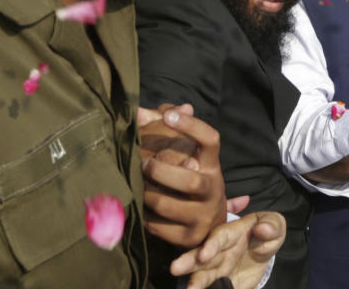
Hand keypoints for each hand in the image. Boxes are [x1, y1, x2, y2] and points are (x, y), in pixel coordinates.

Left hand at [141, 106, 226, 247]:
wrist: (208, 224)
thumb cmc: (189, 179)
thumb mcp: (187, 156)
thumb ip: (163, 130)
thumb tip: (139, 112)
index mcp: (211, 165)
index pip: (210, 140)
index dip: (192, 126)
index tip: (169, 116)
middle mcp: (212, 189)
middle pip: (189, 181)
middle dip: (160, 172)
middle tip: (143, 165)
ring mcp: (202, 215)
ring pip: (167, 206)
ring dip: (146, 195)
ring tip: (136, 187)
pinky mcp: (188, 237)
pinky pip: (157, 227)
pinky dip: (143, 216)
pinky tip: (139, 208)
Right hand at [170, 211, 286, 288]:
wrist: (264, 251)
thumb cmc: (267, 231)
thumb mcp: (274, 225)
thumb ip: (271, 225)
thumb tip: (262, 229)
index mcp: (232, 233)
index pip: (219, 236)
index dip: (211, 244)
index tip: (204, 255)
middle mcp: (220, 252)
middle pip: (202, 256)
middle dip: (188, 262)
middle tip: (175, 269)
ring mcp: (217, 269)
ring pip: (202, 275)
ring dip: (194, 282)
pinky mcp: (219, 283)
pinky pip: (211, 287)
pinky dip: (204, 288)